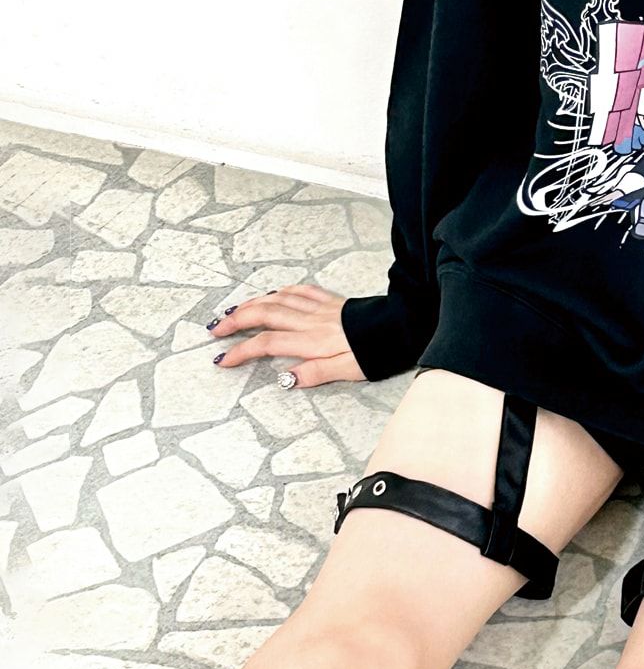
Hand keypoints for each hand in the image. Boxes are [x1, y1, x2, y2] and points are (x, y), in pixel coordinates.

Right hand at [207, 284, 368, 387]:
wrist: (403, 324)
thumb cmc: (379, 351)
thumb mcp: (349, 371)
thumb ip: (315, 373)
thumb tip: (285, 378)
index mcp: (313, 341)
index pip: (267, 343)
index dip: (241, 351)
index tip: (223, 360)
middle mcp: (312, 320)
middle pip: (265, 314)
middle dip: (236, 321)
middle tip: (215, 329)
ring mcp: (321, 307)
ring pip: (279, 298)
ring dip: (253, 303)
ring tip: (234, 311)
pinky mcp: (333, 300)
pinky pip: (301, 290)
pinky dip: (282, 291)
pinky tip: (274, 293)